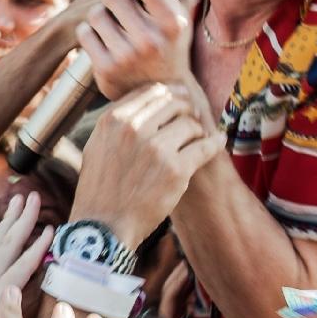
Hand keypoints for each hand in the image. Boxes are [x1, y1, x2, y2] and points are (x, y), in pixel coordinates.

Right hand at [73, 82, 222, 244]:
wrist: (104, 226)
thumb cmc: (100, 188)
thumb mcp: (97, 145)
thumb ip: (118, 122)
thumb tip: (145, 100)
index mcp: (114, 119)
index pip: (152, 91)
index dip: (171, 94)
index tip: (180, 100)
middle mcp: (134, 128)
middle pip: (174, 102)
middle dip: (186, 110)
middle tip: (191, 121)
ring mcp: (156, 148)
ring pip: (191, 124)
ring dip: (197, 132)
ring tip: (196, 141)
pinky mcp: (175, 170)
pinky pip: (205, 146)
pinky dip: (214, 144)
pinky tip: (218, 143)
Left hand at [76, 0, 196, 99]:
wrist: (160, 95)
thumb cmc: (169, 48)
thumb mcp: (181, 21)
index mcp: (172, 22)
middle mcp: (151, 39)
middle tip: (116, 3)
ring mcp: (127, 55)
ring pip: (95, 13)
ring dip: (100, 15)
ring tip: (112, 24)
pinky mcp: (106, 68)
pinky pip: (84, 33)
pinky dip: (90, 33)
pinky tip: (102, 40)